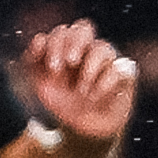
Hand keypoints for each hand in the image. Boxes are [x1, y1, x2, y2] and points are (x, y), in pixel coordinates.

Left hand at [15, 22, 137, 146]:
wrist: (81, 129)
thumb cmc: (62, 101)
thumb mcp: (41, 83)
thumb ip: (33, 61)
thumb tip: (39, 40)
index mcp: (66, 49)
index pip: (64, 32)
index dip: (56, 44)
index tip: (51, 67)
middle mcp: (87, 50)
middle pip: (83, 28)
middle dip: (73, 43)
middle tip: (69, 63)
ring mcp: (107, 61)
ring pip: (102, 48)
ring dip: (88, 69)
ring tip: (80, 92)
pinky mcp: (124, 77)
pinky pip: (120, 69)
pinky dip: (105, 83)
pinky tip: (93, 98)